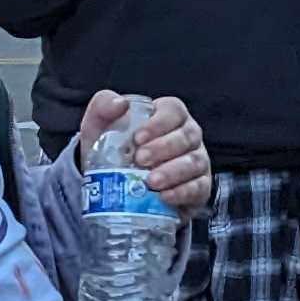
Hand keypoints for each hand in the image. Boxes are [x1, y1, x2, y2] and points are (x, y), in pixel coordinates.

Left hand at [81, 90, 212, 214]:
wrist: (111, 187)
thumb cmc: (111, 150)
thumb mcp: (99, 126)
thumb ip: (103, 106)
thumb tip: (120, 104)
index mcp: (168, 116)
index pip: (173, 111)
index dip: (159, 123)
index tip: (138, 138)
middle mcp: (188, 137)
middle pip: (187, 136)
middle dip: (164, 148)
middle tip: (140, 160)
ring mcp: (197, 162)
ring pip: (194, 162)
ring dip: (173, 172)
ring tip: (151, 182)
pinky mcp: (199, 188)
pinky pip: (198, 188)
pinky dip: (182, 192)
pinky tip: (164, 196)